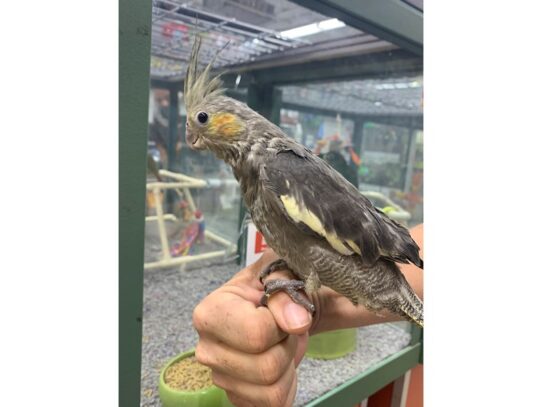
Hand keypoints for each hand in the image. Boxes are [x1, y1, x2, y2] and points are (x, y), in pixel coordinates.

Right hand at [192, 251, 312, 406]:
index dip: (282, 321)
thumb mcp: (283, 269)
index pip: (257, 333)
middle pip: (266, 368)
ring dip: (289, 365)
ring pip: (272, 391)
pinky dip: (287, 385)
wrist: (278, 304)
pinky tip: (280, 362)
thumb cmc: (276, 283)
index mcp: (210, 313)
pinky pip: (273, 405)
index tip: (281, 307)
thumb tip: (294, 321)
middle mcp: (207, 349)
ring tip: (280, 342)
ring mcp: (220, 377)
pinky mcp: (236, 397)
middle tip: (283, 327)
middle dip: (287, 345)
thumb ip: (287, 289)